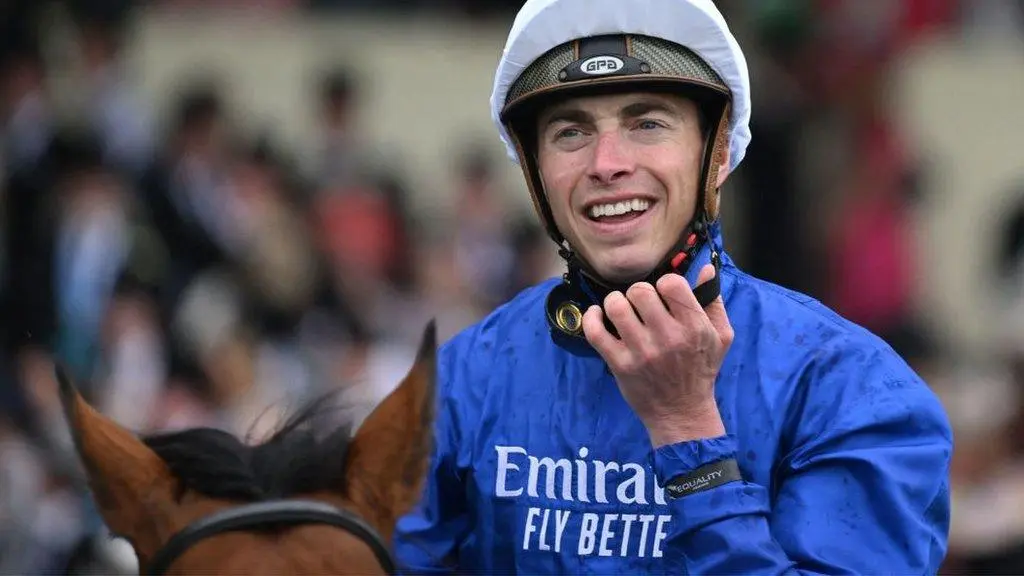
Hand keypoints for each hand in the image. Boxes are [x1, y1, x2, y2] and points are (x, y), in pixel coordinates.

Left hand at [582, 264, 732, 446]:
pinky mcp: (619, 364)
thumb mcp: (720, 337)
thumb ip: (713, 301)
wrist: (682, 413)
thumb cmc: (701, 371)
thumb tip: (705, 268)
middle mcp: (668, 338)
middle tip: (640, 305)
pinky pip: (595, 331)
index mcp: (694, 327)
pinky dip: (592, 317)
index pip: (670, 283)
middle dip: (638, 293)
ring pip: (616, 306)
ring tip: (621, 310)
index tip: (663, 296)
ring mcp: (641, 351)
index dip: (664, 284)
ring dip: (615, 303)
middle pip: (640, 291)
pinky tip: (599, 315)